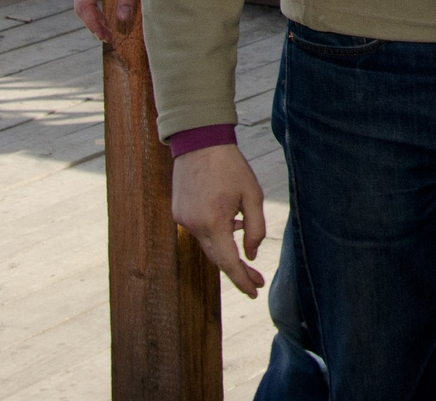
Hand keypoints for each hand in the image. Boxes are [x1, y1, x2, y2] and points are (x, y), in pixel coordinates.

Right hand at [74, 0, 145, 43]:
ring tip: (107, 31)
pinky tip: (104, 17)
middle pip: (79, 5)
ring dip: (91, 17)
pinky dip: (92, 8)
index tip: (106, 36)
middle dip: (91, 24)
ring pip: (81, 1)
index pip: (85, 4)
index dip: (94, 23)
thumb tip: (123, 19)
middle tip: (108, 38)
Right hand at [171, 143, 266, 297]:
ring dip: (226, 250)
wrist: (200, 142)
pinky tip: (230, 223)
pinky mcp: (179, 213)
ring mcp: (183, 220)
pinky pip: (200, 231)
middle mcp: (194, 226)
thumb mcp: (253, 195)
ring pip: (208, 245)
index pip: (229, 262)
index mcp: (214, 223)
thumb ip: (255, 228)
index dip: (242, 280)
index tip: (254, 293)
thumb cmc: (230, 167)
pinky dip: (215, 234)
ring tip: (247, 252)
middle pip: (218, 258)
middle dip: (238, 271)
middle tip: (257, 279)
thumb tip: (251, 255)